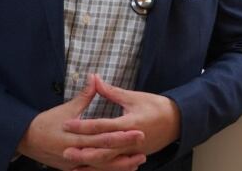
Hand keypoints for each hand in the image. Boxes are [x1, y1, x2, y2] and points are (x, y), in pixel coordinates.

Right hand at [17, 75, 145, 170]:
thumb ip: (84, 95)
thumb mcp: (66, 109)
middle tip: (144, 143)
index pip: (103, 136)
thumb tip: (94, 77)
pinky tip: (123, 169)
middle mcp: (75, 153)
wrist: (26, 139)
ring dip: (121, 165)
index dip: (122, 135)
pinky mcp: (72, 169)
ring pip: (101, 167)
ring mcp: (74, 164)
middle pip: (105, 153)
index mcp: (75, 137)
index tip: (139, 130)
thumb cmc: (46, 122)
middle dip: (126, 149)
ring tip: (140, 161)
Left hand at [62, 75, 179, 167]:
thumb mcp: (133, 97)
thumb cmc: (155, 106)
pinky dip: (102, 169)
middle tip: (65, 151)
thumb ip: (111, 92)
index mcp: (129, 123)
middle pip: (103, 148)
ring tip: (73, 163)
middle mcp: (130, 141)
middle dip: (83, 151)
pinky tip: (89, 169)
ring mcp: (133, 152)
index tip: (67, 124)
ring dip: (90, 163)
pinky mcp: (134, 157)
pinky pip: (116, 166)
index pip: (102, 126)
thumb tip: (95, 79)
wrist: (177, 121)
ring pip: (109, 161)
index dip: (83, 126)